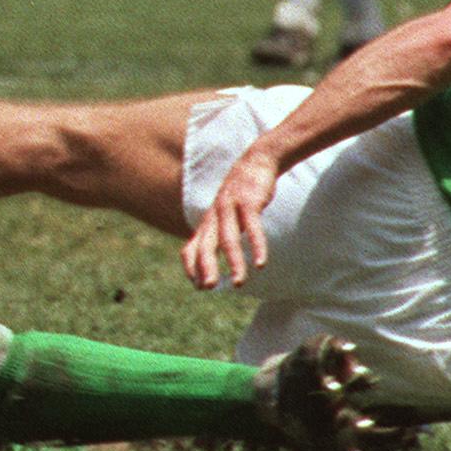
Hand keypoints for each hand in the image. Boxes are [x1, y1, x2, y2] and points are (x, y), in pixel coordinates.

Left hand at [181, 152, 278, 289]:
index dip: (191, 267)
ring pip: (228, 239)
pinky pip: (252, 227)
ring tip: (239, 283)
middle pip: (205, 245)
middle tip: (209, 288)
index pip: (190, 248)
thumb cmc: (239, 196)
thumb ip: (216, 235)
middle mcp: (214, 217)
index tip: (197, 286)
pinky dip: (256, 245)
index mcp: (207, 223)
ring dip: (233, 262)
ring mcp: (230, 208)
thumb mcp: (223, 215)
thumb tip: (209, 260)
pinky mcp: (249, 202)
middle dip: (205, 267)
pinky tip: (261, 263)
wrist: (255, 162)